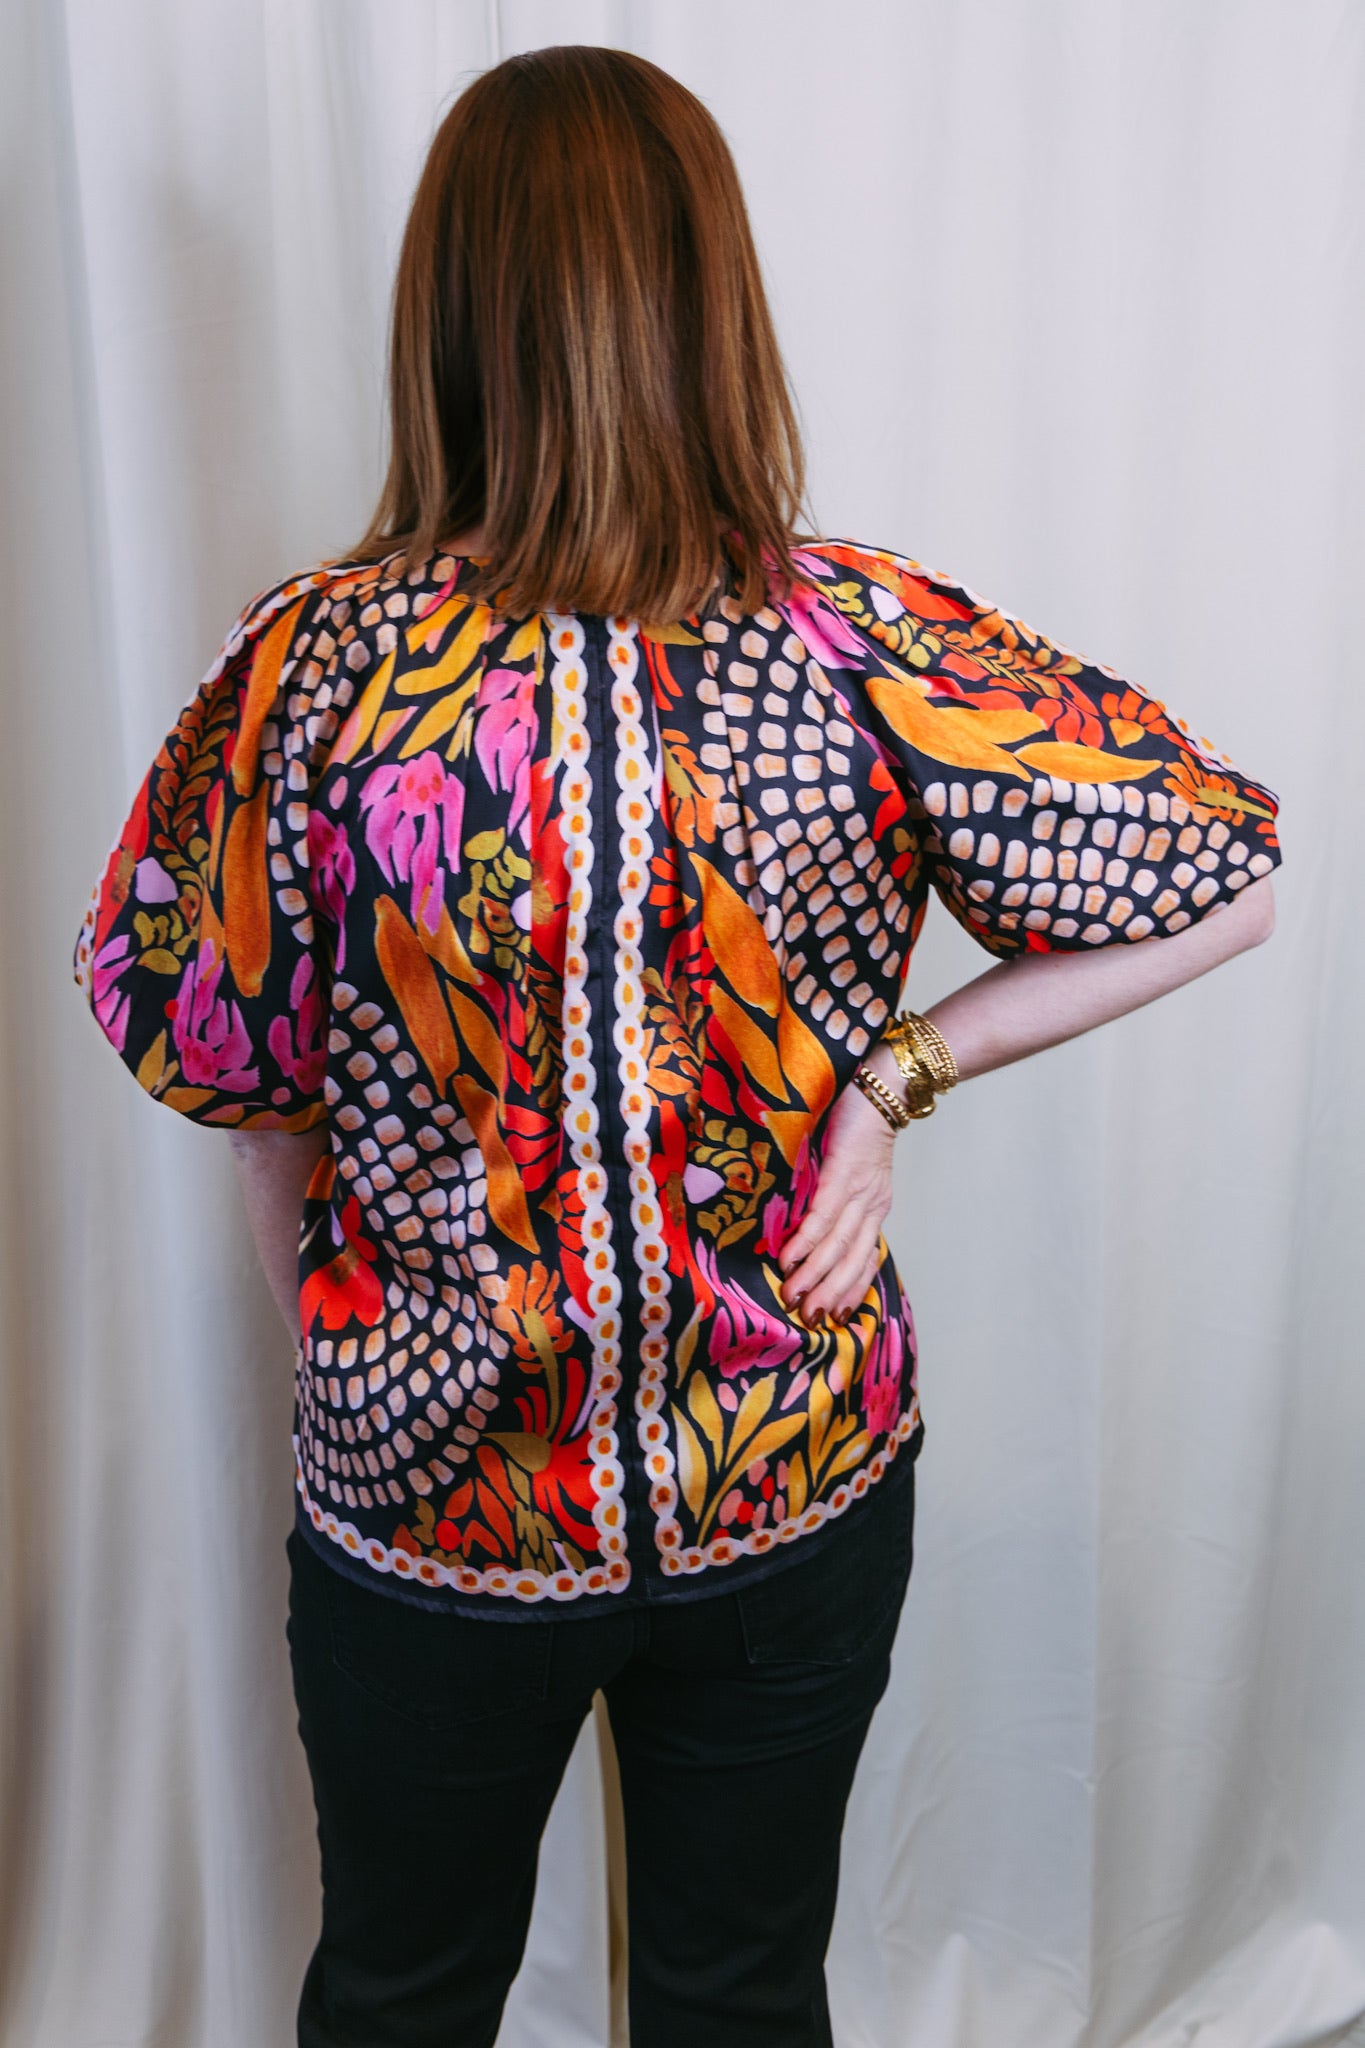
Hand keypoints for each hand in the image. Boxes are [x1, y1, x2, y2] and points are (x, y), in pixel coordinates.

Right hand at [777, 1074, 896, 1325]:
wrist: (880, 1081)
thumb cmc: (857, 1123)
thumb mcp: (851, 1169)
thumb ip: (836, 1197)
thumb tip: (806, 1226)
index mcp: (875, 1206)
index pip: (867, 1258)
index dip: (852, 1290)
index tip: (834, 1318)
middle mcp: (872, 1204)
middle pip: (852, 1260)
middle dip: (830, 1293)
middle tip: (808, 1320)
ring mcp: (859, 1189)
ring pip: (837, 1243)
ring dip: (814, 1275)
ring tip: (792, 1297)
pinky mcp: (843, 1171)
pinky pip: (824, 1213)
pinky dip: (807, 1239)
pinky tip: (789, 1257)